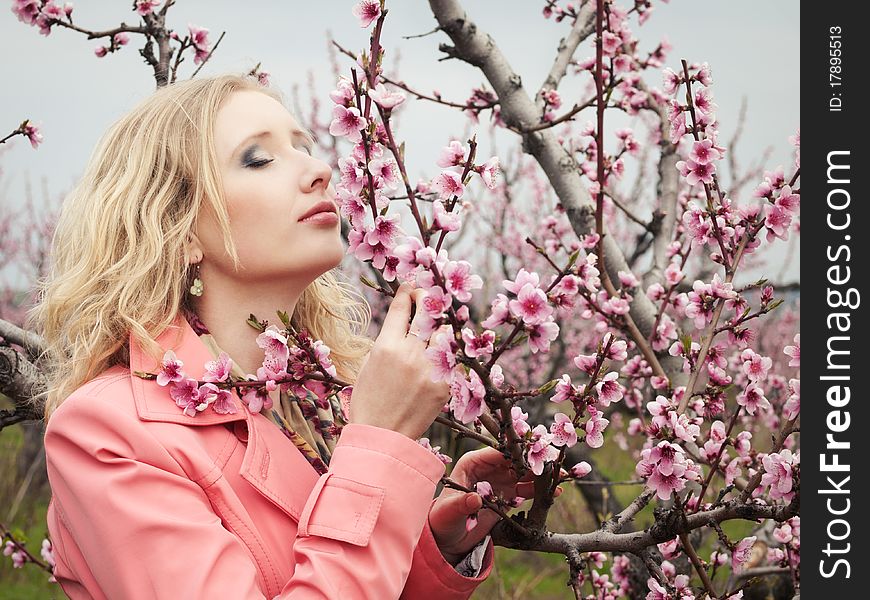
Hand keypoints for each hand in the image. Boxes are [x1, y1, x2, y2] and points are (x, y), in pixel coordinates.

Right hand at [348, 282, 449, 439]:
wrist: (382, 437)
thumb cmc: (370, 401)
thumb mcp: (368, 365)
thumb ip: (387, 341)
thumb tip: (403, 322)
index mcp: (386, 347)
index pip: (401, 307)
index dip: (406, 293)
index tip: (409, 287)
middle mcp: (410, 353)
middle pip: (427, 312)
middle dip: (427, 298)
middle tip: (425, 296)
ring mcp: (430, 369)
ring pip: (445, 331)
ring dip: (441, 322)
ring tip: (438, 322)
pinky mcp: (445, 384)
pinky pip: (452, 357)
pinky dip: (448, 350)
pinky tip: (443, 348)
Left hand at [428, 446, 565, 564]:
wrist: (448, 538)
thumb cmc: (443, 520)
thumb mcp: (450, 513)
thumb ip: (462, 505)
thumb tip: (475, 498)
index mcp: (472, 463)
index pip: (497, 453)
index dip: (515, 453)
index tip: (532, 455)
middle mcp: (488, 468)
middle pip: (515, 460)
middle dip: (534, 461)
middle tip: (552, 464)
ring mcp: (500, 480)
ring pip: (524, 473)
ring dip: (541, 475)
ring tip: (559, 476)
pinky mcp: (508, 495)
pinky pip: (527, 489)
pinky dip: (540, 489)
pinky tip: (554, 491)